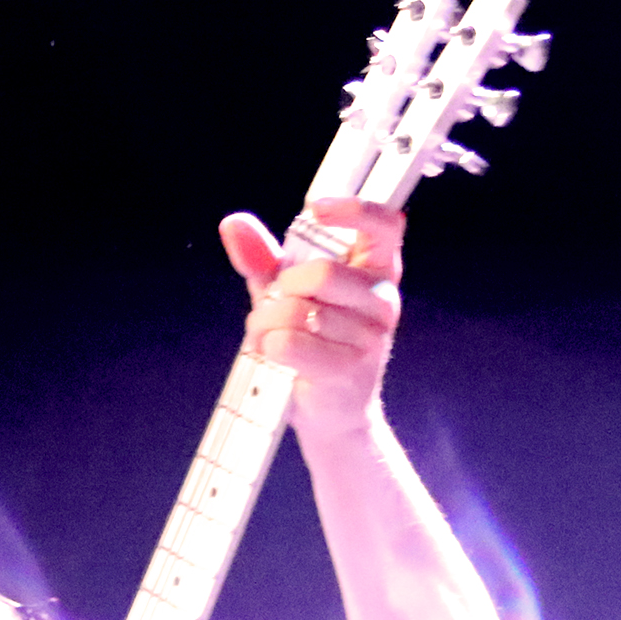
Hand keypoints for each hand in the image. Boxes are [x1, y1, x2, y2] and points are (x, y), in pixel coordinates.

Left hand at [219, 196, 404, 439]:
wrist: (327, 409)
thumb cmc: (311, 341)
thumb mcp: (284, 292)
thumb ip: (262, 258)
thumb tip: (234, 224)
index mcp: (377, 269)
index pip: (386, 224)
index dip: (354, 210)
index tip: (314, 211)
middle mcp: (383, 299)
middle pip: (321, 272)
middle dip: (280, 289)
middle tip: (272, 305)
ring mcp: (373, 336)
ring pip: (297, 310)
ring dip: (266, 324)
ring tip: (270, 335)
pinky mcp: (350, 369)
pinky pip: (289, 343)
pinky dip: (268, 347)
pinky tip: (274, 355)